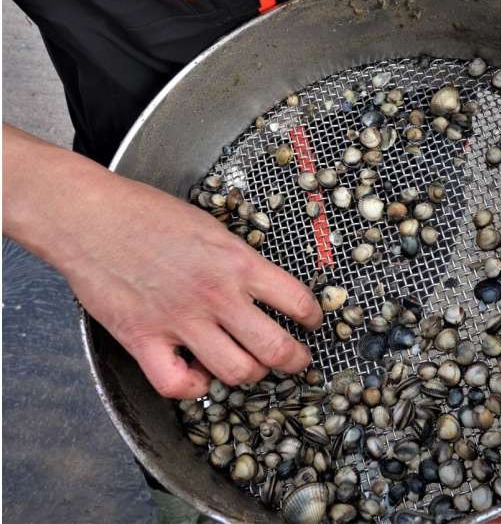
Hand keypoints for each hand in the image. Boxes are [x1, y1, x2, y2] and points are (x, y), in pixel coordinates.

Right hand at [3, 125, 322, 398]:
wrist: (88, 216)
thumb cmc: (146, 213)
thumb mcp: (210, 226)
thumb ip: (238, 259)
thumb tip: (260, 284)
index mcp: (238, 262)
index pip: (297, 301)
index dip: (312, 317)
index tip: (312, 322)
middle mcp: (216, 296)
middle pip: (276, 348)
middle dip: (295, 360)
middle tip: (296, 360)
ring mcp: (180, 321)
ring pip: (237, 372)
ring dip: (251, 374)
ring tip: (251, 367)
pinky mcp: (143, 340)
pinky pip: (178, 385)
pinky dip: (194, 387)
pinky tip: (198, 375)